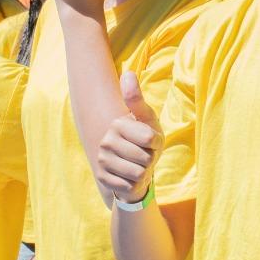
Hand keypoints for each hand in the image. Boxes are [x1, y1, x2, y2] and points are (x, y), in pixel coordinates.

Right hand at [96, 71, 161, 201]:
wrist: (134, 165)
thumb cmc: (145, 139)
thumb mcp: (148, 120)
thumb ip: (137, 100)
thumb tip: (127, 73)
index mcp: (117, 124)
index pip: (149, 138)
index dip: (156, 142)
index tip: (150, 141)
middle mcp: (106, 141)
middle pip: (145, 157)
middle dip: (151, 159)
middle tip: (144, 155)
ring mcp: (102, 160)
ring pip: (138, 173)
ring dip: (144, 172)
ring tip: (138, 165)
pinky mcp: (103, 178)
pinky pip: (130, 186)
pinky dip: (135, 184)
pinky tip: (130, 177)